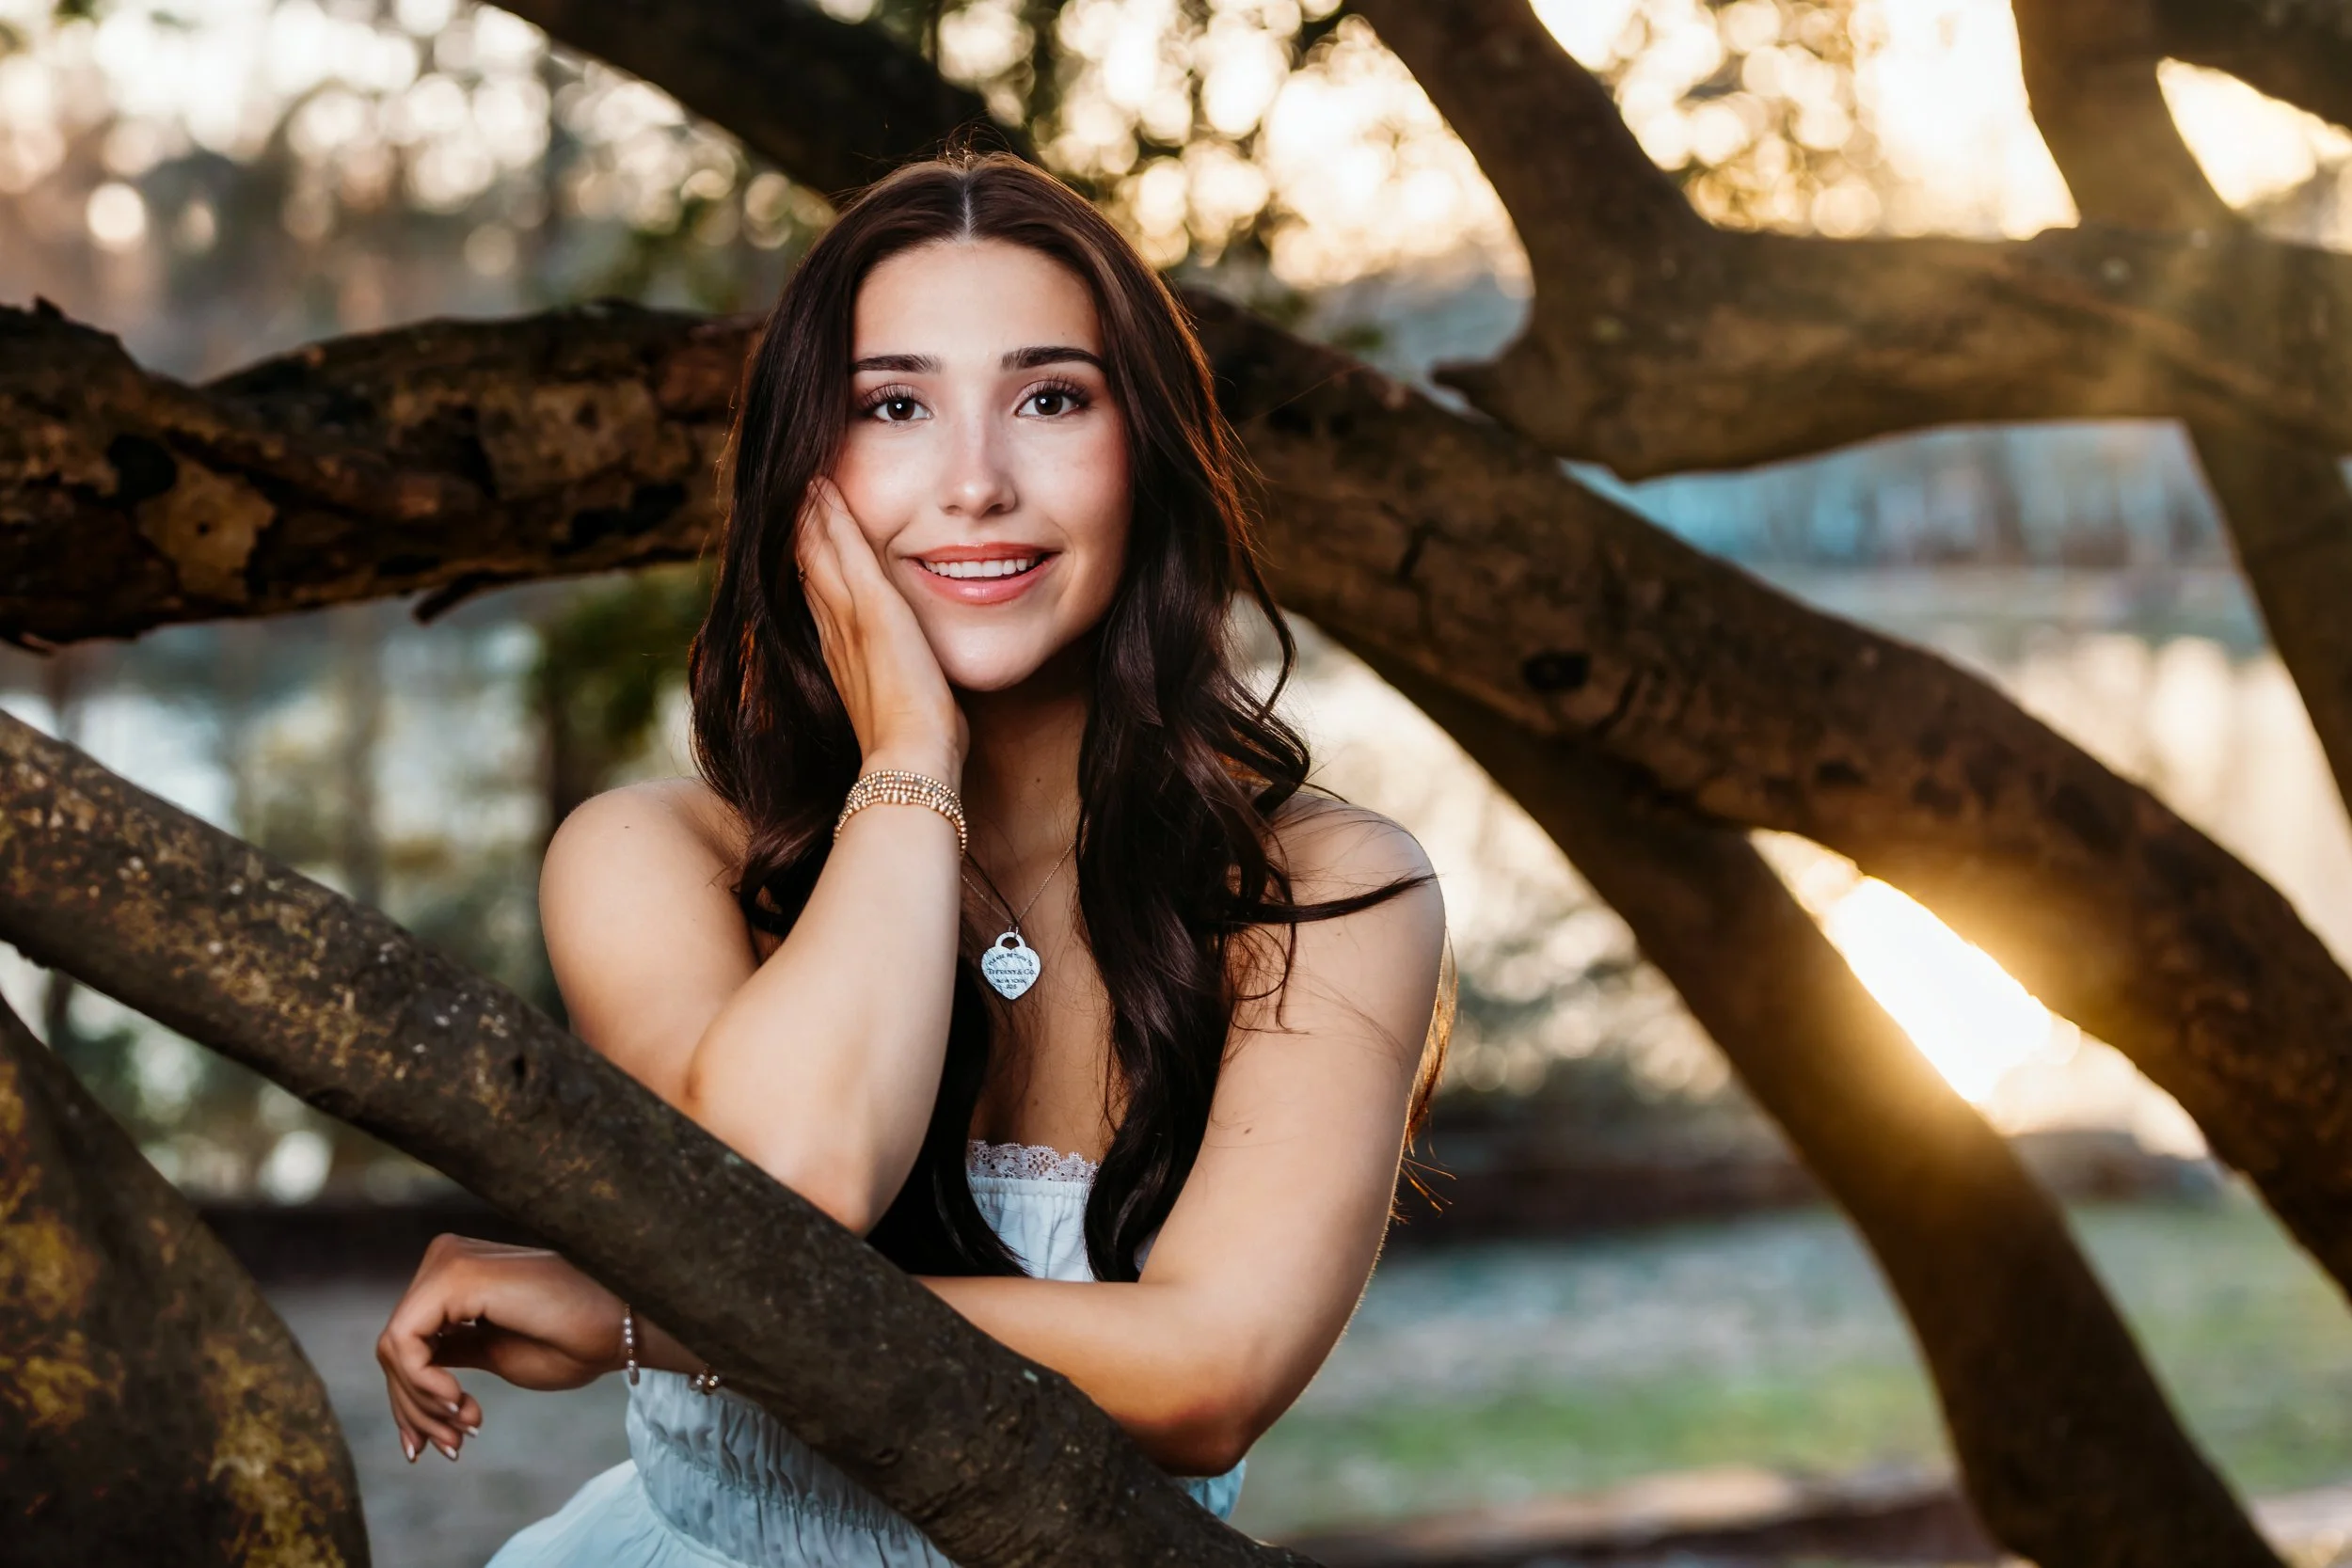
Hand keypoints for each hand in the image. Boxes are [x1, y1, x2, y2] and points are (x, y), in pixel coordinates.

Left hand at [375, 1235, 624, 1463]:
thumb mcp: (494, 1351)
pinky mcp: (455, 1276)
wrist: (623, 1327)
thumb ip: (449, 1354)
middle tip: (452, 1446)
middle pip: (393, 1348)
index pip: (405, 1341)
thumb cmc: (575, 1340)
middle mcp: (447, 1257)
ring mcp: (449, 1262)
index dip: (411, 1400)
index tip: (439, 1445)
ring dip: (422, 1403)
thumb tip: (406, 1384)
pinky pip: (404, 1343)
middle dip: (415, 1408)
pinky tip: (461, 1403)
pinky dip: (423, 1384)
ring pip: (393, 1350)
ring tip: (465, 1428)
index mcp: (456, 1273)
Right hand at [795, 476, 967, 781]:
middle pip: (806, 564)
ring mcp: (849, 618)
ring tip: (794, 475)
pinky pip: (844, 550)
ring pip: (817, 550)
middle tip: (784, 488)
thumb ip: (896, 683)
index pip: (818, 590)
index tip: (799, 526)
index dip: (806, 557)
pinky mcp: (874, 610)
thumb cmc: (913, 747)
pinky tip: (817, 484)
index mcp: (841, 651)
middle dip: (796, 526)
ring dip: (805, 511)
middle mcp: (835, 630)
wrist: (909, 762)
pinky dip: (828, 516)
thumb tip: (908, 683)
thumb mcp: (899, 706)